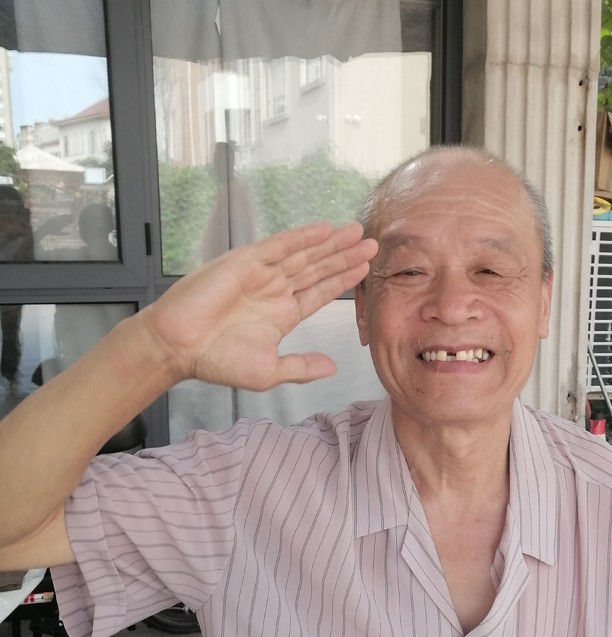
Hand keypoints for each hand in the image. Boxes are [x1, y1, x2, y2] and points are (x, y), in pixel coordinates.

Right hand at [143, 221, 376, 390]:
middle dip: (345, 256)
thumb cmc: (216, 360)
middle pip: (318, 269)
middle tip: (374, 244)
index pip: (320, 292)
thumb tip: (333, 367)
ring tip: (357, 234)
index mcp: (282, 314)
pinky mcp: (245, 263)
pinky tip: (324, 230)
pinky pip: (279, 246)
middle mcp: (274, 290)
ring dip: (331, 244)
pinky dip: (302, 238)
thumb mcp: (269, 371)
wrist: (179, 348)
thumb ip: (302, 367)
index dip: (343, 279)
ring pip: (304, 255)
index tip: (366, 269)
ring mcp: (261, 275)